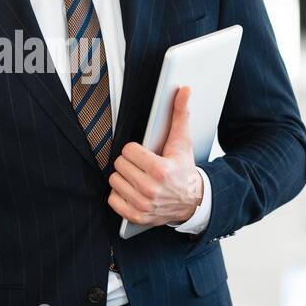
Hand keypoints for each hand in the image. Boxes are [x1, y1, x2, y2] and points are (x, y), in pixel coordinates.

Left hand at [108, 85, 203, 226]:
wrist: (193, 201)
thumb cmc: (184, 169)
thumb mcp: (183, 142)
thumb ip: (180, 114)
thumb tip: (184, 90)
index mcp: (160, 170)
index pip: (128, 150)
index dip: (135, 150)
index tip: (145, 154)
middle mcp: (151, 189)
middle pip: (120, 164)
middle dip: (129, 163)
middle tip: (142, 166)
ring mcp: (143, 205)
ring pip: (114, 181)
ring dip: (123, 178)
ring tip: (138, 177)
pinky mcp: (136, 216)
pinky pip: (113, 200)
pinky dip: (120, 195)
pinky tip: (133, 190)